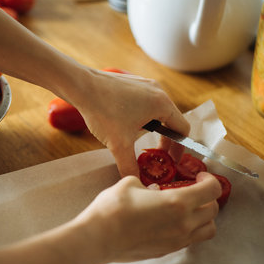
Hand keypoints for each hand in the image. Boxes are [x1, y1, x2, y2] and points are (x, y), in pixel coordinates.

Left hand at [68, 69, 189, 176]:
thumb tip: (135, 180)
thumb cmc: (102, 110)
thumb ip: (130, 166)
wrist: (81, 86)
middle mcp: (158, 90)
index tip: (171, 160)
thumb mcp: (119, 144)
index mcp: (162, 104)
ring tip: (139, 141)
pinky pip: (145, 102)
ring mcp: (145, 84)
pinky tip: (126, 125)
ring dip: (153, 129)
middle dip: (165, 140)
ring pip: (158, 111)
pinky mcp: (133, 82)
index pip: (182, 129)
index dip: (179, 148)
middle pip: (171, 120)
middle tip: (157, 156)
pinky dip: (143, 117)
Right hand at [73, 172, 219, 263]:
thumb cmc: (113, 209)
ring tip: (189, 209)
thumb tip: (154, 189)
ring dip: (204, 218)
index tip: (200, 176)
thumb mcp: (130, 184)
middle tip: (195, 191)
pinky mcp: (166, 251)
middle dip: (208, 198)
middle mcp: (183, 223)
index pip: (212, 190)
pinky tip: (172, 222)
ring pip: (207, 230)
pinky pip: (189, 241)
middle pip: (214, 211)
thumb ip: (148, 185)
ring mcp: (176, 241)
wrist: (98, 237)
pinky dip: (190, 230)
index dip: (210, 179)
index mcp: (178, 202)